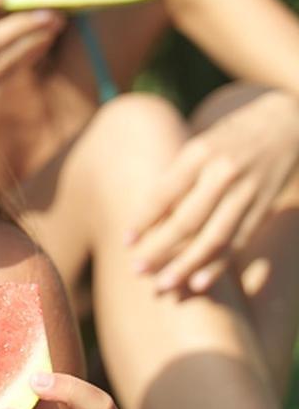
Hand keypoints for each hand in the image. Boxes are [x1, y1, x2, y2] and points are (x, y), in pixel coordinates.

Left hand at [128, 91, 298, 292]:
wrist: (289, 123)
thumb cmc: (231, 136)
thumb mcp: (200, 145)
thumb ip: (178, 178)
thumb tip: (150, 219)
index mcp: (200, 153)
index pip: (164, 193)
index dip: (143, 220)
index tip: (126, 241)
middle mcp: (223, 173)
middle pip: (187, 221)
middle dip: (160, 249)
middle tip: (138, 270)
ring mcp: (247, 193)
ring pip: (213, 237)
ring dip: (186, 265)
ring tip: (164, 285)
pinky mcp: (264, 208)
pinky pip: (237, 241)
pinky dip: (217, 265)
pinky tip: (199, 283)